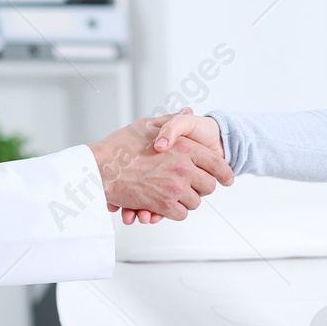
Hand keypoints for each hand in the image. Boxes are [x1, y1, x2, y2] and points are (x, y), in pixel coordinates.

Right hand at [88, 113, 232, 222]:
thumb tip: (188, 111)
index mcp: (183, 147)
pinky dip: (174, 212)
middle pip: (209, 186)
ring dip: (186, 200)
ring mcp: (174, 187)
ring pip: (195, 202)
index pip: (216, 163)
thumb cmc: (119, 147)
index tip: (227, 179)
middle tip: (190, 186)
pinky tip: (164, 204)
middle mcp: (183, 167)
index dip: (225, 173)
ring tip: (172, 194)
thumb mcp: (147, 125)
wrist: (99, 168)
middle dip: (200, 188)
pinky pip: (181, 214)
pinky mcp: (164, 205)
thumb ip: (171, 121)